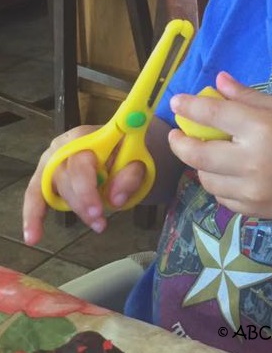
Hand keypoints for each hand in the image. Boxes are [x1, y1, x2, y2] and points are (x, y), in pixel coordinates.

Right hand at [22, 125, 143, 244]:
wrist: (121, 149)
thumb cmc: (128, 153)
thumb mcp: (138, 161)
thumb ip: (130, 177)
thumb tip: (115, 199)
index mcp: (86, 136)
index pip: (80, 163)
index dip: (86, 188)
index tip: (98, 210)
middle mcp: (63, 145)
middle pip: (66, 177)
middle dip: (83, 204)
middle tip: (101, 223)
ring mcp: (51, 160)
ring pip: (55, 190)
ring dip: (76, 210)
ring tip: (98, 224)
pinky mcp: (45, 176)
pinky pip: (34, 195)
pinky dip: (33, 216)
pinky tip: (33, 236)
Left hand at [168, 71, 271, 218]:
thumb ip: (247, 96)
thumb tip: (218, 80)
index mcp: (261, 128)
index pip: (213, 115)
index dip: (189, 107)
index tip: (176, 102)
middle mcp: (252, 161)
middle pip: (197, 154)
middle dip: (179, 142)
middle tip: (177, 135)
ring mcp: (251, 190)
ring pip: (205, 178)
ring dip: (199, 164)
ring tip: (206, 153)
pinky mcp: (252, 210)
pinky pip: (220, 196)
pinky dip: (216, 182)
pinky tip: (226, 172)